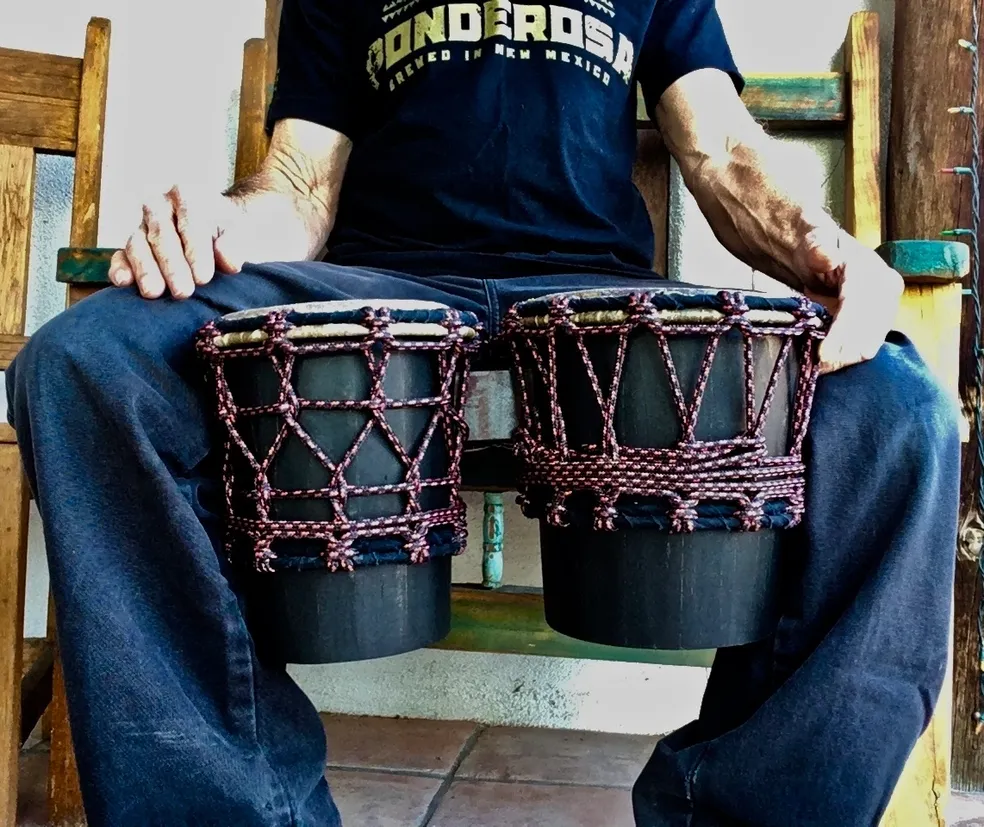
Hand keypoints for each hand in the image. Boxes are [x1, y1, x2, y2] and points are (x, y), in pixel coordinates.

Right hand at [108, 186, 247, 299]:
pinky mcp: (131, 245)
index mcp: (187, 194)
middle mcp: (159, 205)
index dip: (196, 251)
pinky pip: (121, 255)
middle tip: (182, 292)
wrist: (217, 232)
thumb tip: (227, 259)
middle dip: (172, 265)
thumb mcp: (239, 233)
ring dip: (146, 270)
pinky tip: (122, 282)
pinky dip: (120, 268)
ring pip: (138, 244)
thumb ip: (235, 243)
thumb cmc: (227, 232)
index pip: (190, 221)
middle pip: (162, 234)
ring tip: (154, 292)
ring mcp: (141, 225)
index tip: (204, 278)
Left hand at [792, 225, 903, 373]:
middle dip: (844, 352)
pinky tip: (829, 363)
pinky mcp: (879, 320)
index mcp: (870, 270)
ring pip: (871, 341)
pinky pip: (867, 344)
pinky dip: (848, 355)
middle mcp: (886, 289)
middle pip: (869, 329)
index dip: (842, 333)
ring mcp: (885, 306)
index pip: (858, 307)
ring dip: (846, 357)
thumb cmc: (814, 247)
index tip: (824, 354)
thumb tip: (827, 257)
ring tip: (821, 368)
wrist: (821, 251)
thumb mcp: (811, 242)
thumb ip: (818, 249)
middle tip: (818, 369)